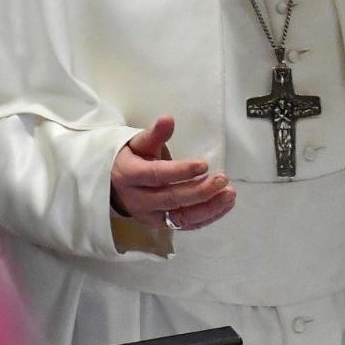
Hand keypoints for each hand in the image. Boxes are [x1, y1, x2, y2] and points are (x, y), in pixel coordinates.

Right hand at [111, 115, 235, 230]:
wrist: (114, 186)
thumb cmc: (131, 159)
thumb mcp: (138, 143)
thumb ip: (155, 134)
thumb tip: (168, 119)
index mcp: (129, 175)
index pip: (156, 175)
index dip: (180, 171)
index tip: (204, 165)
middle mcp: (138, 200)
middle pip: (171, 198)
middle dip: (200, 191)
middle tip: (222, 179)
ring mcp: (150, 216)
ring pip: (181, 217)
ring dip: (208, 207)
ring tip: (229, 195)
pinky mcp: (161, 225)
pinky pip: (186, 225)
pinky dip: (207, 217)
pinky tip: (224, 205)